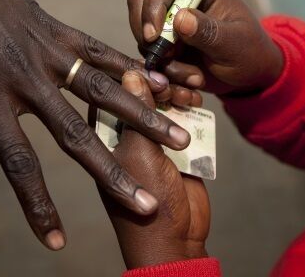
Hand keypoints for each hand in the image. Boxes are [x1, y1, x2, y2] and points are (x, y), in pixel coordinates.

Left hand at [96, 71, 209, 268]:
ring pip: (162, 105)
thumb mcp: (138, 153)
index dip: (130, 76)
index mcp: (105, 135)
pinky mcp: (175, 148)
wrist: (175, 239)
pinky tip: (198, 101)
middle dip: (159, 85)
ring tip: (190, 93)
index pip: (110, 93)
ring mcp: (151, 140)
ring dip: (176, 96)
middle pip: (140, 95)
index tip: (150, 66)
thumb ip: (136, 114)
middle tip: (174, 83)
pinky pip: (182, 121)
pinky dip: (190, 110)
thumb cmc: (145, 200)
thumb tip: (131, 73)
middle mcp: (126, 134)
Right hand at [127, 0, 283, 94]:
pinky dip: (165, 74)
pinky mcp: (162, 48)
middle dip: (146, 33)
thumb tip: (180, 18)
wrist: (248, 76)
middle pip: (139, 4)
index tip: (154, 35)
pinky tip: (190, 83)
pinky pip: (149, 59)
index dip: (153, 5)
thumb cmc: (248, 50)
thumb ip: (208, 30)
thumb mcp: (234, 42)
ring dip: (163, 61)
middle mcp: (176, 1)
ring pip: (142, 36)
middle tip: (164, 57)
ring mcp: (166, 25)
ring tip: (195, 77)